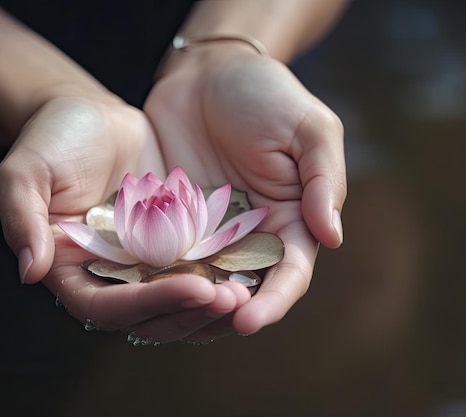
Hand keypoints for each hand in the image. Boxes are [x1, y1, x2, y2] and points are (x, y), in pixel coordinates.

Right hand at [0, 96, 249, 343]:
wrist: (92, 116)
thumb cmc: (53, 140)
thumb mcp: (25, 172)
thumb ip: (23, 218)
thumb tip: (30, 271)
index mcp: (73, 271)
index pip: (108, 307)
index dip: (150, 305)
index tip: (193, 288)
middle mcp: (112, 278)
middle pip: (152, 318)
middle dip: (191, 313)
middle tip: (232, 298)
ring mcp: (146, 265)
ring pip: (181, 305)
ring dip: (213, 307)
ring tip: (248, 293)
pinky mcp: (174, 246)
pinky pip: (200, 271)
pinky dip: (223, 276)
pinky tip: (254, 270)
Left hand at [145, 46, 346, 336]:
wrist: (209, 72)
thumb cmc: (266, 94)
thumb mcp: (309, 128)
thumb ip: (325, 180)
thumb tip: (333, 238)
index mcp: (290, 222)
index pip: (288, 274)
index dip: (273, 302)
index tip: (249, 320)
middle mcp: (247, 238)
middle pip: (241, 291)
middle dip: (223, 314)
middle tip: (199, 324)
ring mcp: (204, 233)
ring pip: (198, 283)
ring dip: (184, 304)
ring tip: (164, 316)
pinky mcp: (166, 222)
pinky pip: (158, 255)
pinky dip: (150, 275)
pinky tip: (133, 288)